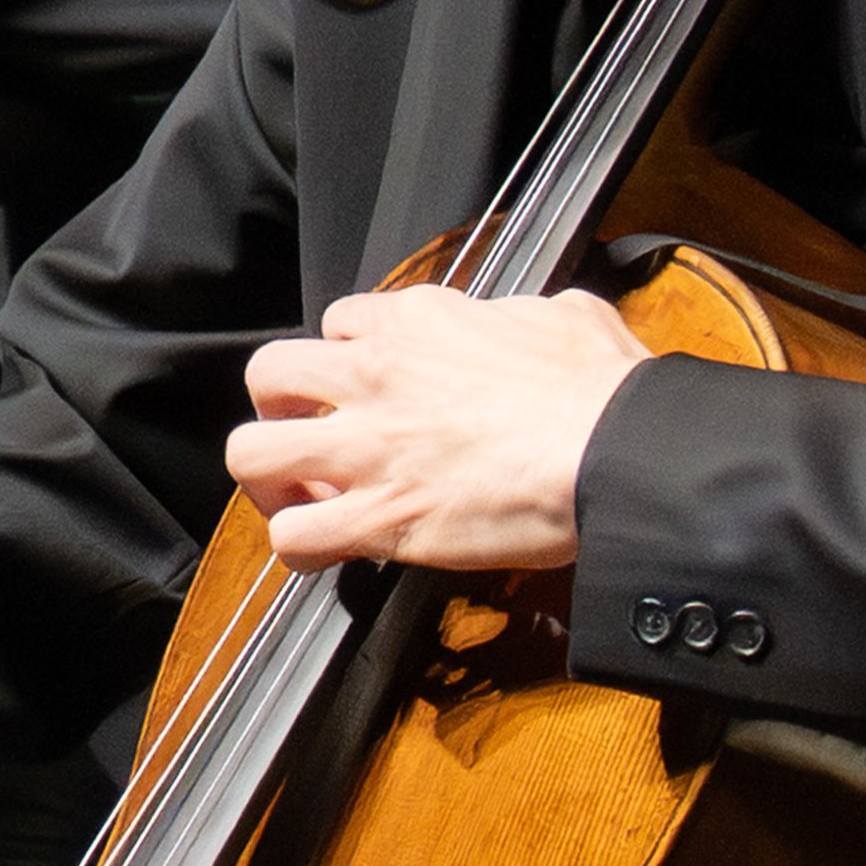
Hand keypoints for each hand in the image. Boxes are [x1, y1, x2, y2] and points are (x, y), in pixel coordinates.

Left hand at [223, 274, 642, 573]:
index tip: (367, 388)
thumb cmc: (602, 392)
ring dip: (269, 479)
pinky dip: (299, 548)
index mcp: (418, 321)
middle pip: (269, 375)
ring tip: (302, 496)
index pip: (340, 323)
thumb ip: (519, 315)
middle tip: (310, 436)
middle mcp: (375, 376)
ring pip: (250, 453)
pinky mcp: (378, 517)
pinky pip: (293, 536)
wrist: (615, 453)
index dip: (346, 360)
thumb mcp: (563, 315)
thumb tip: (523, 325)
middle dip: (280, 409)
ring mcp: (366, 448)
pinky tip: (326, 550)